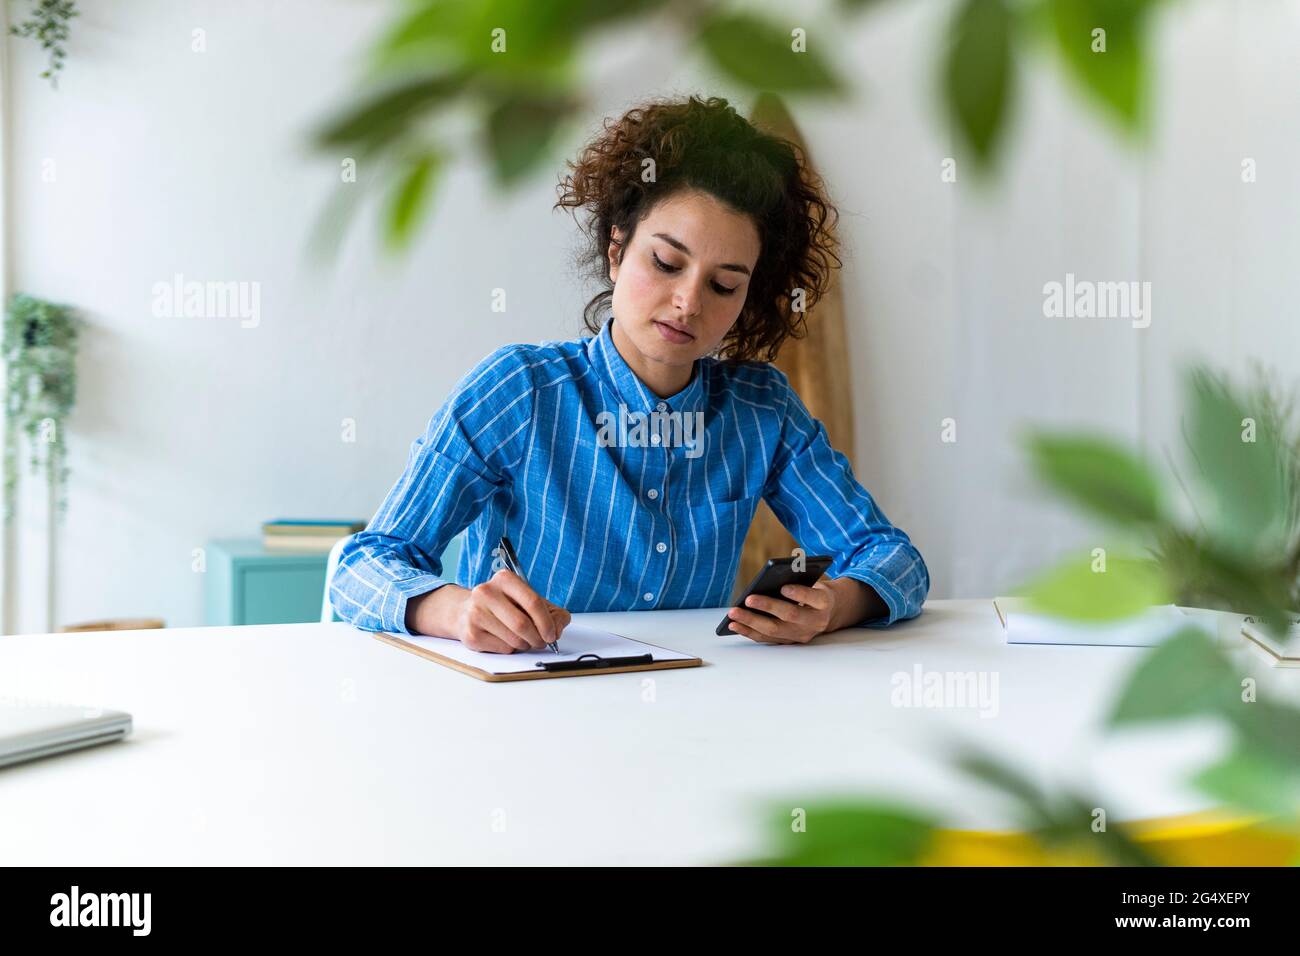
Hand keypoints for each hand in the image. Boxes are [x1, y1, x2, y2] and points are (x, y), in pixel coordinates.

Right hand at [454, 569, 570, 653]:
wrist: (466, 611)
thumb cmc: (504, 605)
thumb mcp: (530, 601)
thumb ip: (553, 613)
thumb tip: (558, 629)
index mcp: (504, 579)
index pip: (533, 602)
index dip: (547, 622)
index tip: (552, 634)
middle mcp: (486, 592)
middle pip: (522, 624)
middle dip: (537, 638)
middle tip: (541, 642)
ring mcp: (476, 613)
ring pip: (513, 639)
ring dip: (525, 644)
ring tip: (522, 639)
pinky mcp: (470, 634)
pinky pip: (502, 649)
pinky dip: (510, 649)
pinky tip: (505, 639)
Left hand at [724, 580, 836, 644]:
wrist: (829, 612)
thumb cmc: (815, 592)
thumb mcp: (814, 582)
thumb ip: (798, 580)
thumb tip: (769, 579)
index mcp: (824, 602)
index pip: (813, 598)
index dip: (799, 594)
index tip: (783, 587)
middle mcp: (815, 621)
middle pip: (790, 615)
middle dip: (768, 607)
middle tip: (749, 599)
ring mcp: (802, 634)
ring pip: (775, 630)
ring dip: (751, 622)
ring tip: (734, 613)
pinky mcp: (790, 641)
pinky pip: (767, 638)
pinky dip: (749, 631)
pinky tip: (734, 624)